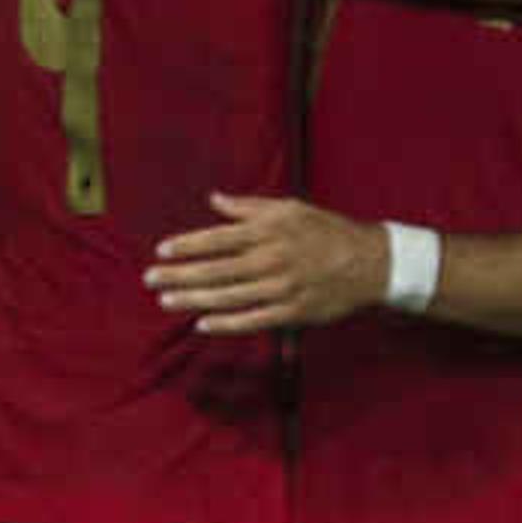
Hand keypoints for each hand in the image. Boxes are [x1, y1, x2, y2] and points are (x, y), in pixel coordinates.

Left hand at [145, 192, 389, 332]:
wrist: (372, 263)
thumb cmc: (327, 231)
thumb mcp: (291, 209)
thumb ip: (250, 207)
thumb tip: (214, 199)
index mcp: (270, 231)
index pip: (219, 238)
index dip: (188, 245)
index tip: (161, 250)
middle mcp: (273, 259)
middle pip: (217, 269)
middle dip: (179, 274)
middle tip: (149, 278)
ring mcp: (283, 288)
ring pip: (230, 296)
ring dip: (194, 299)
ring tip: (165, 300)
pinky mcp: (294, 312)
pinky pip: (253, 320)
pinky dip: (226, 323)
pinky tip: (201, 323)